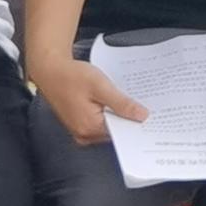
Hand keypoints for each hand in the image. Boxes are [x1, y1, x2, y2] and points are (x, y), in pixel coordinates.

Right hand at [32, 54, 148, 145]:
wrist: (50, 71)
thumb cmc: (73, 76)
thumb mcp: (102, 87)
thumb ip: (122, 104)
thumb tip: (142, 117)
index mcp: (90, 128)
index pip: (122, 132)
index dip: (137, 123)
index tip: (154, 116)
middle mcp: (84, 134)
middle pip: (116, 130)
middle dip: (130, 118)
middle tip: (149, 106)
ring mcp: (80, 130)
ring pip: (109, 125)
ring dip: (120, 114)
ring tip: (135, 101)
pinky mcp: (79, 122)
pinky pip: (100, 121)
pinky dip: (110, 113)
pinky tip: (118, 101)